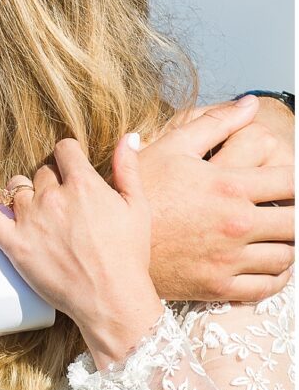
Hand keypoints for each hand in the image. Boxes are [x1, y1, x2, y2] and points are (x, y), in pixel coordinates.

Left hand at [0, 136, 163, 367]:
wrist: (111, 300)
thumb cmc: (128, 256)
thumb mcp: (137, 207)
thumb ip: (128, 168)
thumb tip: (127, 136)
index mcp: (83, 184)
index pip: (64, 149)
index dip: (69, 157)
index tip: (71, 168)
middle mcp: (53, 196)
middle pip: (42, 172)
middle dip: (52, 181)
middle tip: (62, 203)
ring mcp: (30, 219)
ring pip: (17, 188)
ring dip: (25, 194)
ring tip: (36, 210)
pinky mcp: (14, 243)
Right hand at [138, 96, 293, 302]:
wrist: (109, 243)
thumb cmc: (140, 191)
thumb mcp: (172, 147)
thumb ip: (216, 123)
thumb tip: (250, 103)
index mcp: (229, 185)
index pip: (291, 181)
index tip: (293, 182)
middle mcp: (236, 223)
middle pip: (296, 221)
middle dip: (297, 213)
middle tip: (289, 209)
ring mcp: (229, 258)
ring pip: (286, 256)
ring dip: (291, 245)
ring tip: (281, 236)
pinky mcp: (219, 286)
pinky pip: (266, 286)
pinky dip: (278, 277)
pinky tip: (272, 265)